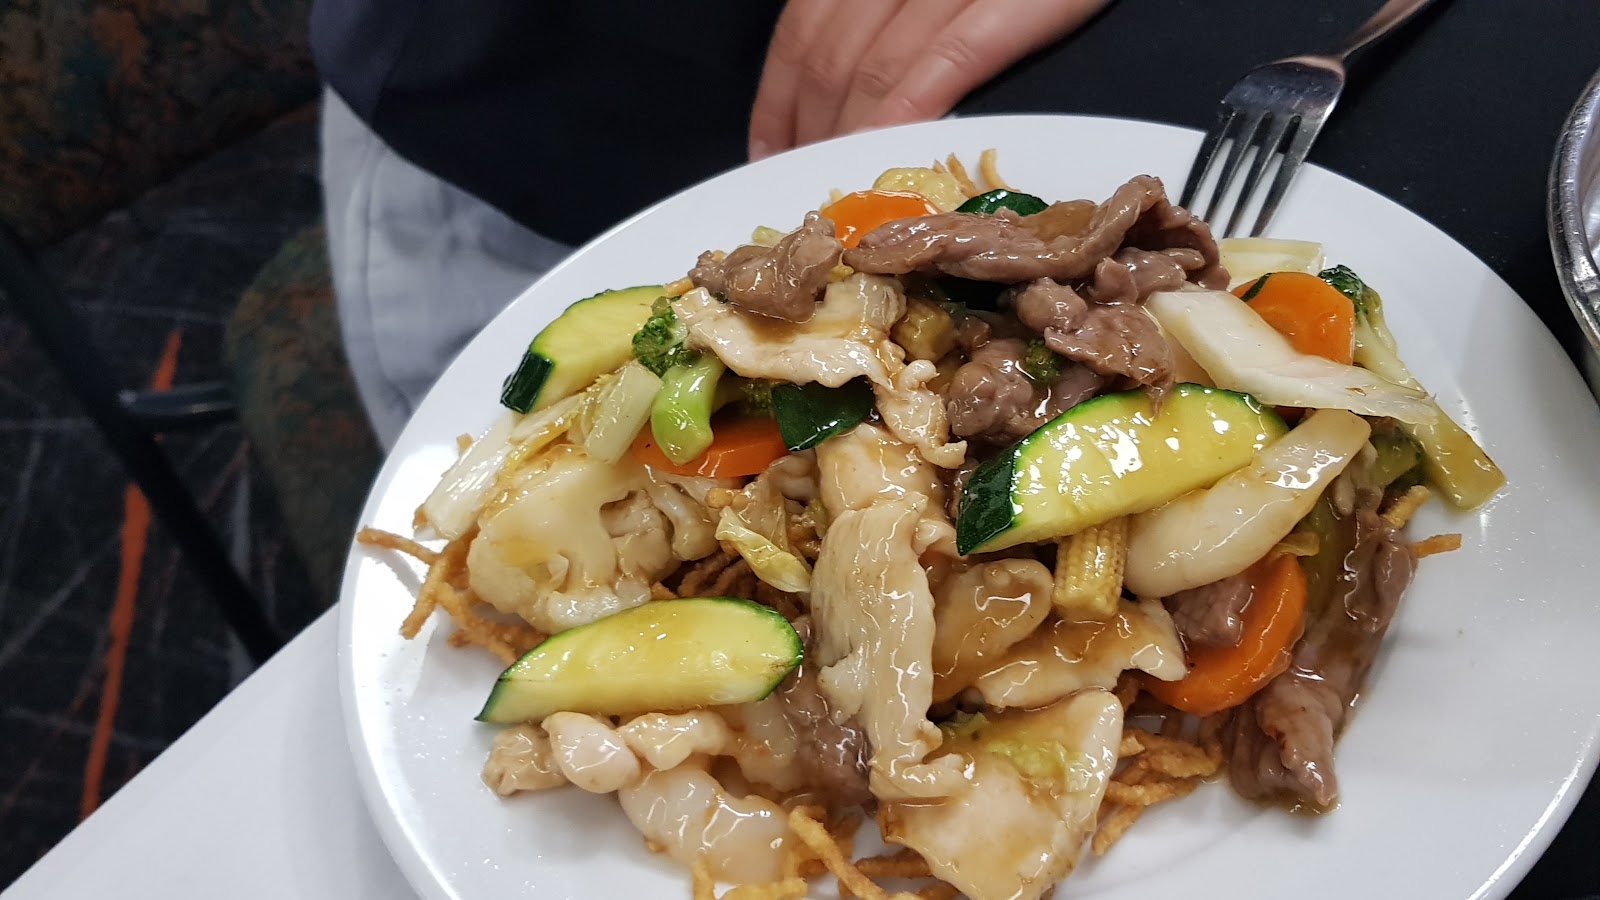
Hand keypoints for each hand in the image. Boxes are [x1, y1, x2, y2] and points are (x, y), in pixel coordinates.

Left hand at [748, 0, 1107, 160]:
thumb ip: (899, 24)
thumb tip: (851, 101)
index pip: (803, 26)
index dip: (778, 95)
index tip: (765, 150)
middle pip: (831, 52)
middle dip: (808, 131)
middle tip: (796, 192)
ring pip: (878, 60)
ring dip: (849, 135)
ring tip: (837, 192)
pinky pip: (947, 58)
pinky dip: (910, 110)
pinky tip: (891, 152)